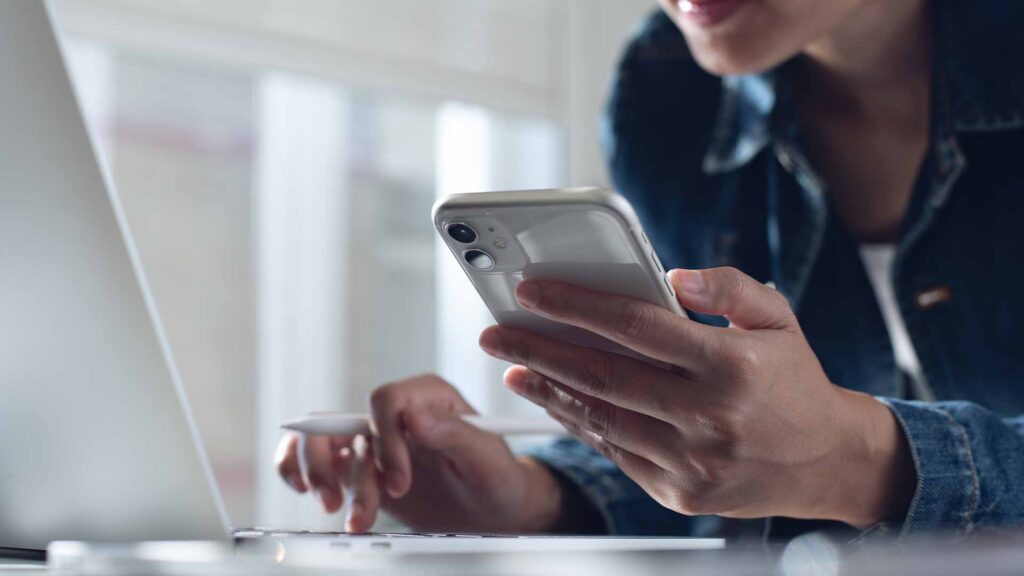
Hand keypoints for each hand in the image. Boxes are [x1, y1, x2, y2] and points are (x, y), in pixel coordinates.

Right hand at [275, 374, 562, 532]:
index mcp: (427, 397)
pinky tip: (308, 493)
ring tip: (344, 515)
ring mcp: (374, 440)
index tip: (399, 482)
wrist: (493, 509)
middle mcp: (396, 414)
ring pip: (322, 443)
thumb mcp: (487, 458)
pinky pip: (316, 458)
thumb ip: (455, 433)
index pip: (387, 401)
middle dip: (335, 465)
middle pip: (341, 420)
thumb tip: (414, 418)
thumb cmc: (496, 477)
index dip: (385, 440)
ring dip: (321, 478)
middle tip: (349, 506)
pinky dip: (299, 472)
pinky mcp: (360, 466)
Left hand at [480, 267, 914, 526]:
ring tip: (514, 367)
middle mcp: (708, 417)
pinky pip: (616, 451)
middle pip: (604, 376)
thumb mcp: (778, 319)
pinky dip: (580, 423)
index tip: (533, 291)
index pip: (637, 327)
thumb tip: (673, 276)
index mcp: (731, 366)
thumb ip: (729, 287)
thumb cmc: (794, 381)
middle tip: (498, 332)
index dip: (577, 305)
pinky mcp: (680, 491)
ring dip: (550, 390)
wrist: (827, 463)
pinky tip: (556, 399)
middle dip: (540, 349)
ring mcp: (692, 461)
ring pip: (602, 418)